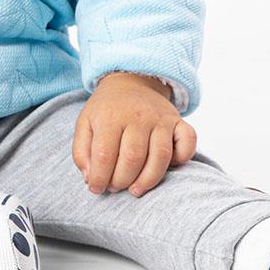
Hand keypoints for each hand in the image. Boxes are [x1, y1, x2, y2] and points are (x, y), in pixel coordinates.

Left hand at [71, 71, 196, 197]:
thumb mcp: (85, 123)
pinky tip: (168, 167)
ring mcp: (161, 118)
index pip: (104, 155)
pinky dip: (183, 158)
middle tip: (115, 187)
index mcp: (110, 116)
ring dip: (148, 180)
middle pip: (133, 159)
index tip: (96, 188)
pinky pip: (188, 142)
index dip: (99, 179)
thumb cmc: (107, 109)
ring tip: (135, 189)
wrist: (132, 80)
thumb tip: (90, 178)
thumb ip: (81, 152)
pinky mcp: (178, 121)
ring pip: (161, 156)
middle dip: (122, 181)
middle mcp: (138, 116)